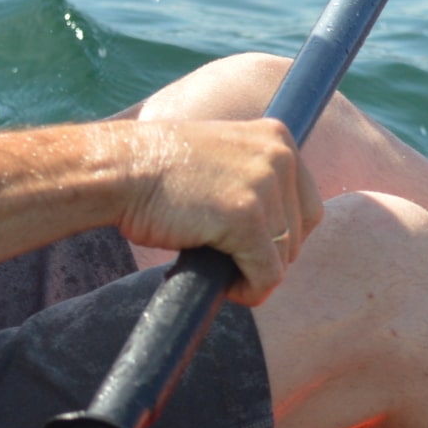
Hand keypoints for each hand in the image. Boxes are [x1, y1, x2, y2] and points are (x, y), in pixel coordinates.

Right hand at [118, 119, 324, 304]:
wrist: (119, 169)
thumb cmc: (157, 170)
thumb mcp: (223, 157)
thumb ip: (255, 177)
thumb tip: (280, 230)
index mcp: (278, 137)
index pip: (308, 205)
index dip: (282, 235)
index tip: (251, 246)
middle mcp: (280, 156)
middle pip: (300, 233)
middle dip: (268, 254)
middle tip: (229, 259)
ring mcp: (265, 186)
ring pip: (284, 257)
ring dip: (254, 272)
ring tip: (217, 265)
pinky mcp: (247, 219)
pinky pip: (266, 275)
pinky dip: (248, 290)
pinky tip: (224, 285)